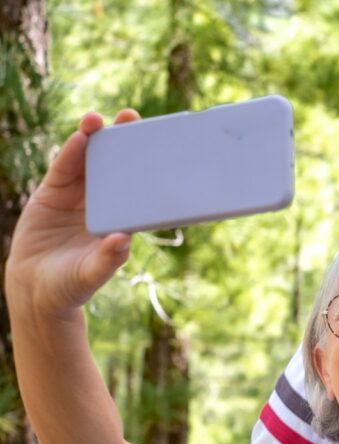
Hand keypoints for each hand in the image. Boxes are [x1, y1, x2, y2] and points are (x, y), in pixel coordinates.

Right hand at [8, 110, 139, 316]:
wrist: (37, 290)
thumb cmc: (73, 285)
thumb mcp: (91, 274)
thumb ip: (108, 259)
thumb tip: (123, 240)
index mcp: (121, 219)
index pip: (139, 187)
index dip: (147, 166)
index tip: (160, 145)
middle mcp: (103, 203)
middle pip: (117, 166)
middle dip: (124, 141)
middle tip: (131, 117)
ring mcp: (78, 197)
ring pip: (89, 162)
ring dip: (94, 139)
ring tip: (98, 120)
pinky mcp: (52, 194)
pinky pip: (64, 168)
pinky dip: (71, 153)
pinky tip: (79, 137)